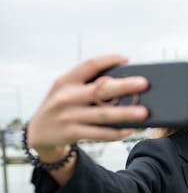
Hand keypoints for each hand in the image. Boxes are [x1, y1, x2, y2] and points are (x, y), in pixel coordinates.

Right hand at [28, 55, 148, 153]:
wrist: (38, 133)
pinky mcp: (71, 133)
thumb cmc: (63, 107)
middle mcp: (66, 97)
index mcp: (66, 81)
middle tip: (144, 83)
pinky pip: (98, 133)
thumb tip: (123, 83)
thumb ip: (88, 85)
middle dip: (124, 86)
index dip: (109, 60)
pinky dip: (115, 132)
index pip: (89, 65)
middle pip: (100, 89)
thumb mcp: (67, 91)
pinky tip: (129, 130)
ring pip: (102, 114)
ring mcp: (68, 116)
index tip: (126, 59)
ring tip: (143, 112)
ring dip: (125, 113)